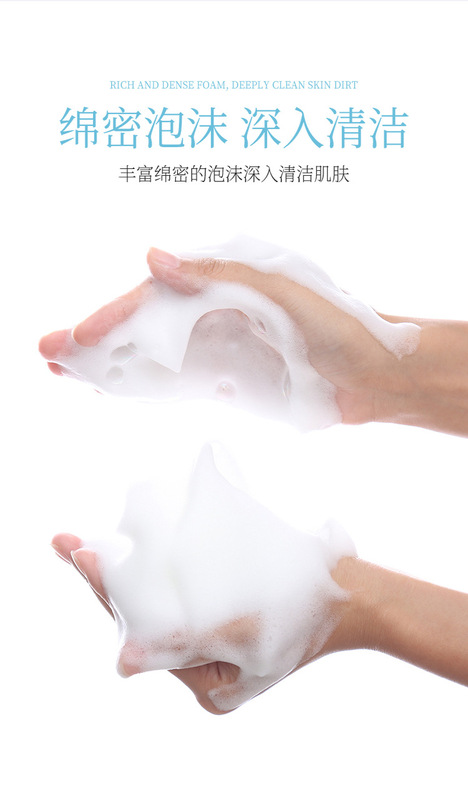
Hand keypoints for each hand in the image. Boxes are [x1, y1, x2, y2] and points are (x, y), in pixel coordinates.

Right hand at [39, 246, 405, 426]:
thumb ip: (219, 275)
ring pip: (151, 354)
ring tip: (65, 373)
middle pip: (143, 324)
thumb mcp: (282, 289)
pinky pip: (174, 383)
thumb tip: (152, 256)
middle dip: (96, 339)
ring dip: (110, 364)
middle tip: (49, 353)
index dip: (114, 318)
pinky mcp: (226, 379)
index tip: (79, 339)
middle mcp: (211, 311)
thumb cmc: (337, 321)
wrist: (373, 372)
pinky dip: (141, 387)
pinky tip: (111, 392)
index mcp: (220, 281)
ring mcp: (215, 346)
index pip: (154, 297)